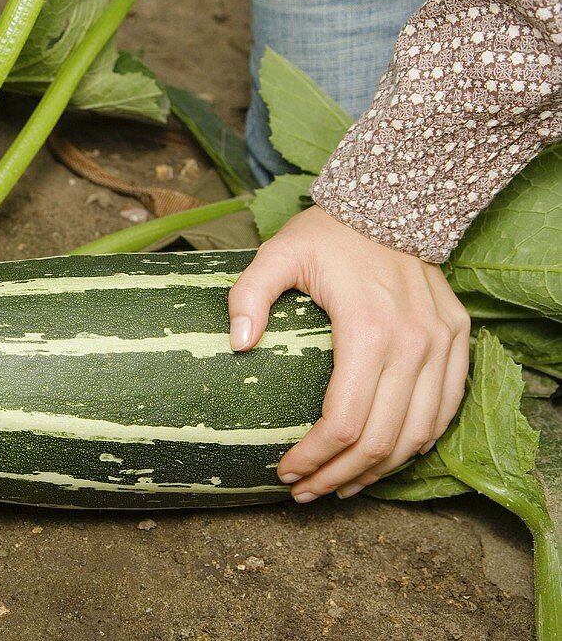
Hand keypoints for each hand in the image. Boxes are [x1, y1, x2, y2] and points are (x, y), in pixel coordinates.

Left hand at [228, 205, 470, 501]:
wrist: (392, 204)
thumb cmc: (328, 235)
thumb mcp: (277, 254)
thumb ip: (249, 296)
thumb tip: (237, 344)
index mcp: (369, 330)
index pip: (345, 420)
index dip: (314, 456)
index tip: (285, 471)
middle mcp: (414, 345)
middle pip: (381, 440)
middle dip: (339, 476)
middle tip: (305, 492)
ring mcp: (442, 345)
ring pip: (418, 435)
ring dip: (378, 471)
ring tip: (339, 487)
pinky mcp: (457, 342)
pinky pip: (444, 411)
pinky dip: (416, 444)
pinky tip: (383, 460)